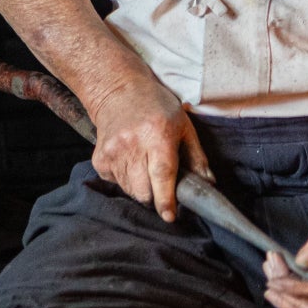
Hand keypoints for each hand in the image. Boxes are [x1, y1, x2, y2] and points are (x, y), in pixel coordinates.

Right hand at [87, 74, 209, 222]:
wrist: (118, 91)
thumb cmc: (157, 107)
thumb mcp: (184, 126)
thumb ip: (196, 156)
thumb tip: (208, 183)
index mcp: (158, 135)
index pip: (162, 174)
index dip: (166, 200)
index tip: (170, 216)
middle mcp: (132, 144)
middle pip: (143, 191)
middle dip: (155, 197)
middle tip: (162, 185)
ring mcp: (112, 152)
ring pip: (130, 190)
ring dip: (141, 188)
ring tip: (146, 166)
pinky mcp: (99, 159)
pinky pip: (116, 183)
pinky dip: (126, 180)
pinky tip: (131, 160)